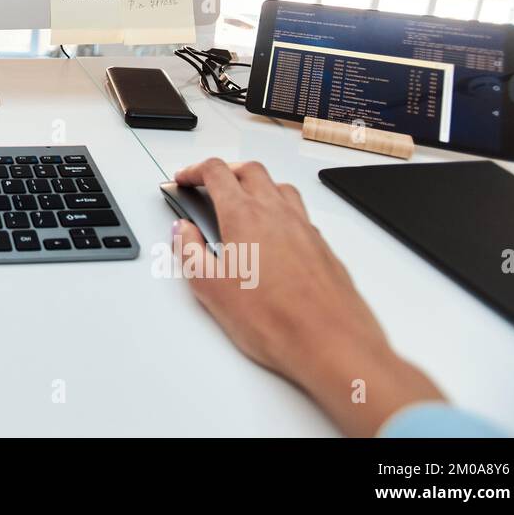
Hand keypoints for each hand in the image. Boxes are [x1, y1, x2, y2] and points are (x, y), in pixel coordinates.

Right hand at [171, 158, 442, 435]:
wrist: (330, 344)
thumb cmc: (275, 320)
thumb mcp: (210, 288)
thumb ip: (189, 251)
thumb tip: (182, 232)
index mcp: (245, 216)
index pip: (216, 173)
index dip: (195, 171)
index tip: (185, 179)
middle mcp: (277, 213)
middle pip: (250, 170)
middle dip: (226, 171)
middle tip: (209, 184)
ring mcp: (304, 228)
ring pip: (279, 187)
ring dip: (256, 185)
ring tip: (242, 201)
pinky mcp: (322, 247)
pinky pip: (300, 212)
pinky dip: (280, 209)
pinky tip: (273, 233)